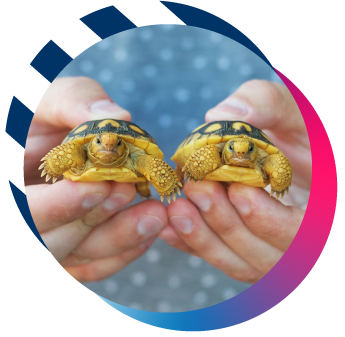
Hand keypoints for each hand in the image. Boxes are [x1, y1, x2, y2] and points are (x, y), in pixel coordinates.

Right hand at [25, 77, 166, 280]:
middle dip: (92, 222)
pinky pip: (96, 264)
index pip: (25, 213)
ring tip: (153, 214)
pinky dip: (124, 251)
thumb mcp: (48, 100)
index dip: (55, 207)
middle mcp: (31, 221)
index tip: (96, 186)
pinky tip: (148, 232)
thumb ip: (73, 103)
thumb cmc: (45, 118)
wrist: (53, 138)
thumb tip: (118, 116)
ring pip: (79, 257)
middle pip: (51, 245)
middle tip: (127, 192)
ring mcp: (52, 237)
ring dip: (118, 238)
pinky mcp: (77, 248)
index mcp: (13, 191)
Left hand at [159, 80, 309, 282]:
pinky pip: (222, 257)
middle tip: (198, 189)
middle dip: (227, 224)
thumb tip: (223, 113)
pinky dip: (194, 245)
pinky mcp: (246, 249)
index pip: (304, 235)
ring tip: (177, 208)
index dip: (271, 221)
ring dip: (205, 239)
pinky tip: (169, 227)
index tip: (239, 191)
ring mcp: (273, 251)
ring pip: (241, 264)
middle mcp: (301, 242)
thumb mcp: (297, 112)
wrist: (288, 153)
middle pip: (266, 256)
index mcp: (322, 213)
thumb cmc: (297, 132)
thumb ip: (270, 105)